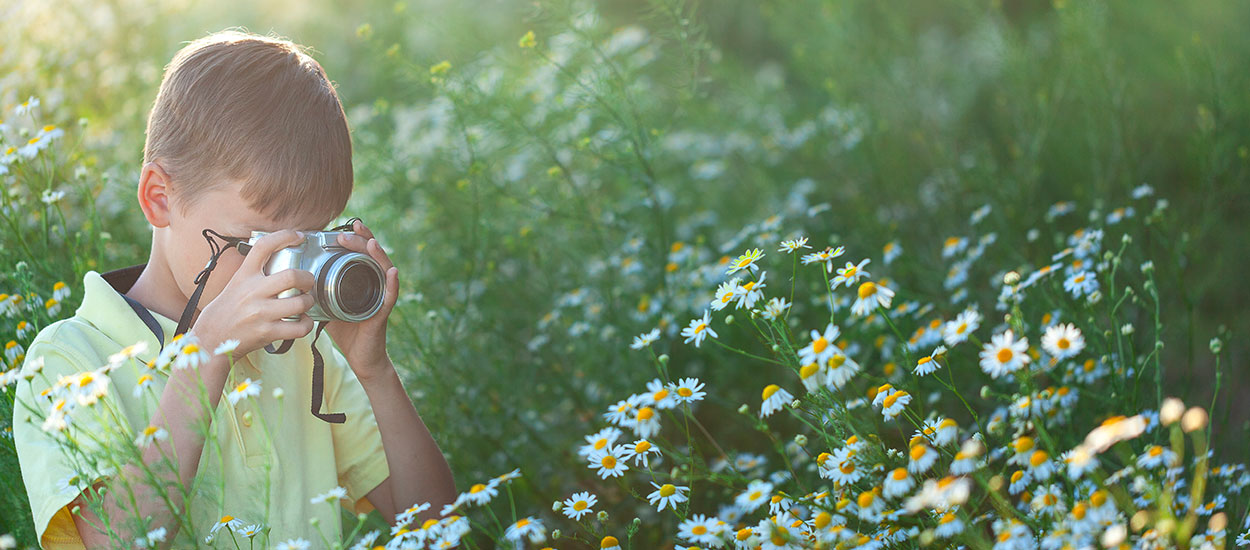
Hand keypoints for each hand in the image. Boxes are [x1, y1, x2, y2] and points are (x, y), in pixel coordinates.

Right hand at [189, 229, 317, 360]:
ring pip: (300, 303)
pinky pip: (299, 327)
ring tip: (305, 302)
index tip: (298, 236)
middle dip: (307, 278)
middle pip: (291, 276)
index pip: (263, 246)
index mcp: (244, 276)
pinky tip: (302, 321)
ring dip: (309, 302)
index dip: (284, 236)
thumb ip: (255, 273)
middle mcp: (253, 292)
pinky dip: (307, 324)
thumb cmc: (226, 310)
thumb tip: (279, 258)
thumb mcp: (236, 284)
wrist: (210, 338)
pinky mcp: (267, 333)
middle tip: (308, 281)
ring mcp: (261, 313)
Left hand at [324, 220, 399, 380]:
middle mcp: (373, 285)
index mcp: (360, 281)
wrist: (360, 357)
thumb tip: (293, 281)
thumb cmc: (346, 331)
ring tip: (371, 242)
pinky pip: (389, 295)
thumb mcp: (327, 306)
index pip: (359, 254)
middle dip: (362, 241)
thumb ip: (317, 292)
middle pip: (372, 256)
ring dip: (378, 255)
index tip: (343, 227)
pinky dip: (392, 283)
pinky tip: (391, 272)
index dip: (354, 239)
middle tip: (350, 231)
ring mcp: (380, 297)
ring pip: (383, 270)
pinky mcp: (383, 312)